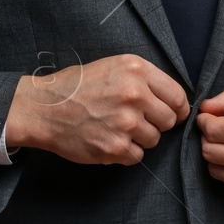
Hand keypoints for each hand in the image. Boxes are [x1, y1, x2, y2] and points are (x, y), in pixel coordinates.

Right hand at [7, 54, 188, 165]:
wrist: (45, 108)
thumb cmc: (79, 86)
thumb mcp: (115, 67)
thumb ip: (146, 80)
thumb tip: (175, 102)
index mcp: (137, 70)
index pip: (178, 96)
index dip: (178, 108)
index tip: (173, 114)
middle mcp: (134, 94)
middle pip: (169, 120)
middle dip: (156, 123)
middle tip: (136, 120)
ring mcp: (126, 122)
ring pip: (154, 140)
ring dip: (140, 138)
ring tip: (117, 127)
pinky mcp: (115, 146)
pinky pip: (137, 156)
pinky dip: (126, 152)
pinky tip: (108, 139)